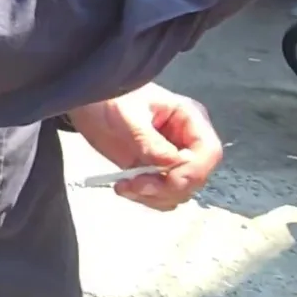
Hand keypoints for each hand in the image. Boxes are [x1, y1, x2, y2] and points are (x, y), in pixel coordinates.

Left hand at [67, 84, 221, 210]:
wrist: (87, 102)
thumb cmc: (109, 99)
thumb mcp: (127, 115)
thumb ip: (148, 140)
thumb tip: (170, 164)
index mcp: (189, 118)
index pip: (208, 152)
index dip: (193, 171)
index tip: (166, 180)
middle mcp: (187, 141)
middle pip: (196, 177)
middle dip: (167, 187)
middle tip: (134, 184)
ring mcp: (172, 159)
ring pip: (180, 191)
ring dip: (154, 196)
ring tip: (124, 186)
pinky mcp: (156, 172)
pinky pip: (162, 195)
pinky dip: (145, 198)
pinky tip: (124, 188)